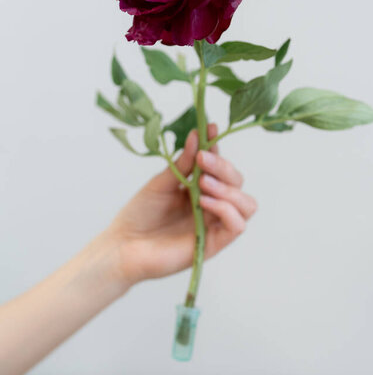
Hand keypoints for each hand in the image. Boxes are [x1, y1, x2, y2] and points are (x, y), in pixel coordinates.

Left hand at [107, 124, 257, 285]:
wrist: (123, 246)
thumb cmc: (139, 215)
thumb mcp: (161, 182)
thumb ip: (182, 163)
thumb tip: (197, 135)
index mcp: (200, 188)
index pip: (220, 166)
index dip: (218, 147)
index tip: (211, 129)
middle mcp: (212, 205)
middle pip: (238, 182)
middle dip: (223, 167)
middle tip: (202, 159)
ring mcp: (214, 225)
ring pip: (246, 204)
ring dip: (229, 189)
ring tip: (203, 183)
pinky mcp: (213, 244)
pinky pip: (237, 226)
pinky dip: (226, 209)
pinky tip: (204, 202)